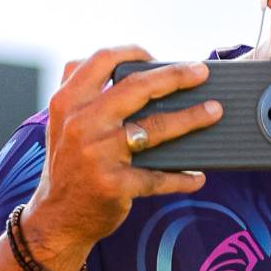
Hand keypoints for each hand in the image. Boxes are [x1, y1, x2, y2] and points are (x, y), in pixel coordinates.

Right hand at [20, 46, 222, 270]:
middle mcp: (82, 123)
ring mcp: (98, 154)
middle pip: (137, 87)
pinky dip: (181, 177)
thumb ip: (84, 94)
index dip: (134, 52)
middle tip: (200, 72)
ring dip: (191, 118)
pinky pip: (158, 177)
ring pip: (154, 128)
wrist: (56, 218)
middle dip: (175, 75)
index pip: (103, 60)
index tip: (157, 57)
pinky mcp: (114, 184)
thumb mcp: (62, 122)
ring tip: (214, 112)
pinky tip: (197, 176)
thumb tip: (131, 71)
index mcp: (68, 101)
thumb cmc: (68, 166)